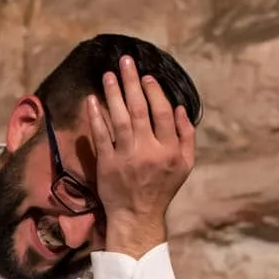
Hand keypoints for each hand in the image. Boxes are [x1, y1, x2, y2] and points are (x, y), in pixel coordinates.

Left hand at [83, 55, 195, 256]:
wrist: (138, 216)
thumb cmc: (162, 189)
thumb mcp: (184, 165)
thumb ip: (186, 136)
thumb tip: (179, 108)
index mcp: (170, 150)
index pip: (162, 113)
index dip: (154, 92)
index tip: (146, 77)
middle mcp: (149, 151)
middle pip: (139, 109)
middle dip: (132, 82)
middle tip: (125, 62)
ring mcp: (126, 157)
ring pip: (119, 118)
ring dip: (113, 93)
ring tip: (108, 75)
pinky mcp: (107, 164)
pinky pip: (101, 136)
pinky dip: (96, 117)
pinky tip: (92, 100)